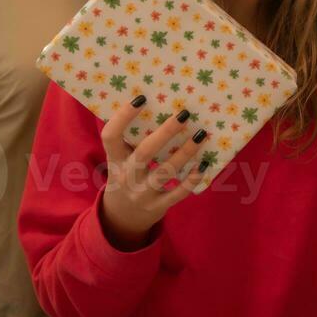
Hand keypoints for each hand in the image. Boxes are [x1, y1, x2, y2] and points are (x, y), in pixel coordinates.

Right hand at [98, 97, 207, 250]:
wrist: (122, 218)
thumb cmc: (127, 177)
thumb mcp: (121, 161)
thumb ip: (133, 141)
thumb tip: (158, 105)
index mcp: (115, 160)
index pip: (111, 136)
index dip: (123, 117)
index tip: (141, 98)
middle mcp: (127, 176)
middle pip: (145, 153)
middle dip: (165, 133)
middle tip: (184, 114)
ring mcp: (142, 193)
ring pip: (165, 172)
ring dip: (185, 152)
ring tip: (201, 135)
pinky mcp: (158, 206)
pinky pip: (178, 193)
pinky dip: (192, 179)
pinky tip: (204, 164)